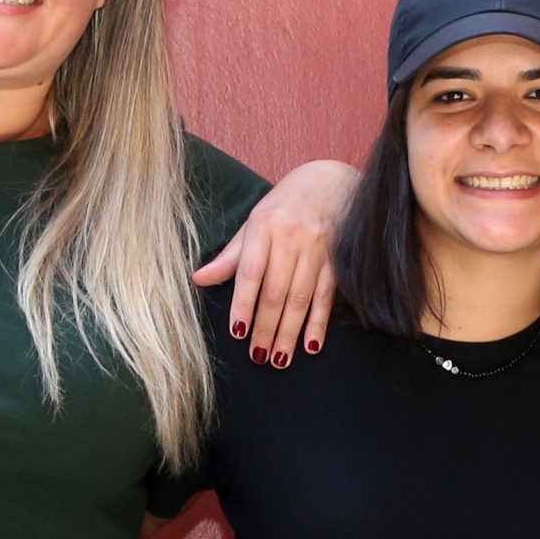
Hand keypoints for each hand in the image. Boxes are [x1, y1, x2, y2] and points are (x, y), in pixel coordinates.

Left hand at [193, 160, 356, 367]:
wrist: (334, 179)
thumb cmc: (287, 203)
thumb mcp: (256, 220)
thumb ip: (232, 254)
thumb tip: (199, 278)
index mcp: (265, 226)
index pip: (251, 272)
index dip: (244, 304)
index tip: (238, 332)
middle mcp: (292, 237)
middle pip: (276, 291)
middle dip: (266, 327)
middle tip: (258, 357)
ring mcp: (319, 248)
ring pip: (301, 298)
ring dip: (290, 332)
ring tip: (279, 359)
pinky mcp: (340, 258)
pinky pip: (327, 296)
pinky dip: (319, 322)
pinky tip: (312, 344)